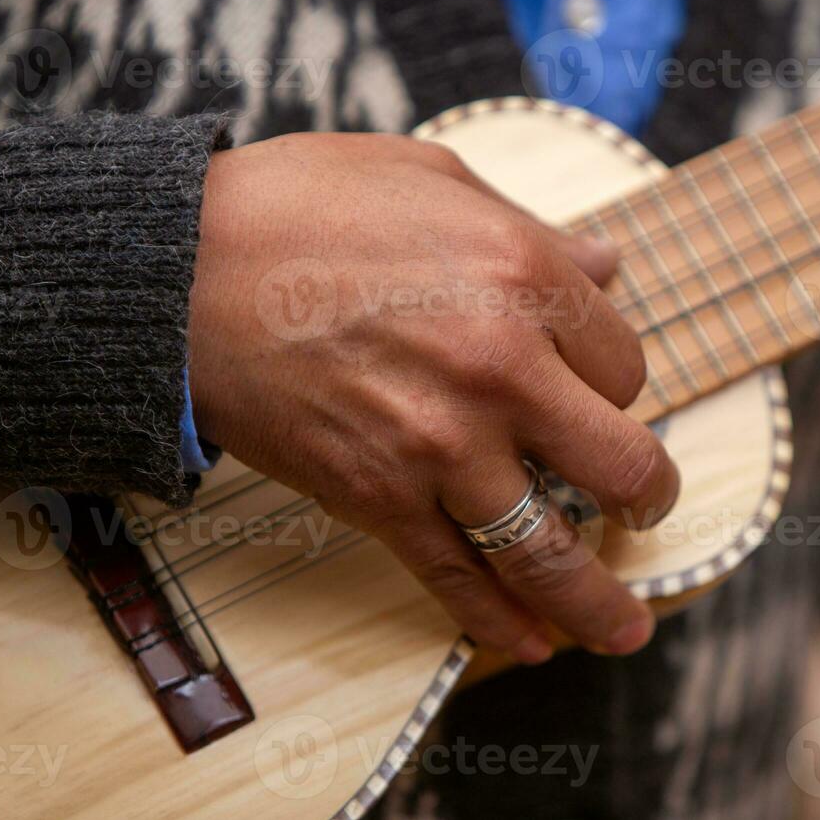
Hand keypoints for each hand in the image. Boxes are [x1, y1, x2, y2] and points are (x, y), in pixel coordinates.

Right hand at [188, 132, 677, 663]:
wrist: (173, 266)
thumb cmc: (300, 204)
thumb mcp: (434, 177)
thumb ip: (534, 231)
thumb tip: (608, 264)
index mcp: (526, 277)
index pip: (621, 362)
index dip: (613, 381)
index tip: (593, 390)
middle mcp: (501, 369)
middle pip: (617, 462)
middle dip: (644, 493)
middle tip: (645, 506)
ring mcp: (440, 443)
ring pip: (545, 546)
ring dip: (594, 598)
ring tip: (624, 628)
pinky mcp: (375, 496)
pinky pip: (453, 576)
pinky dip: (494, 619)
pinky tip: (528, 643)